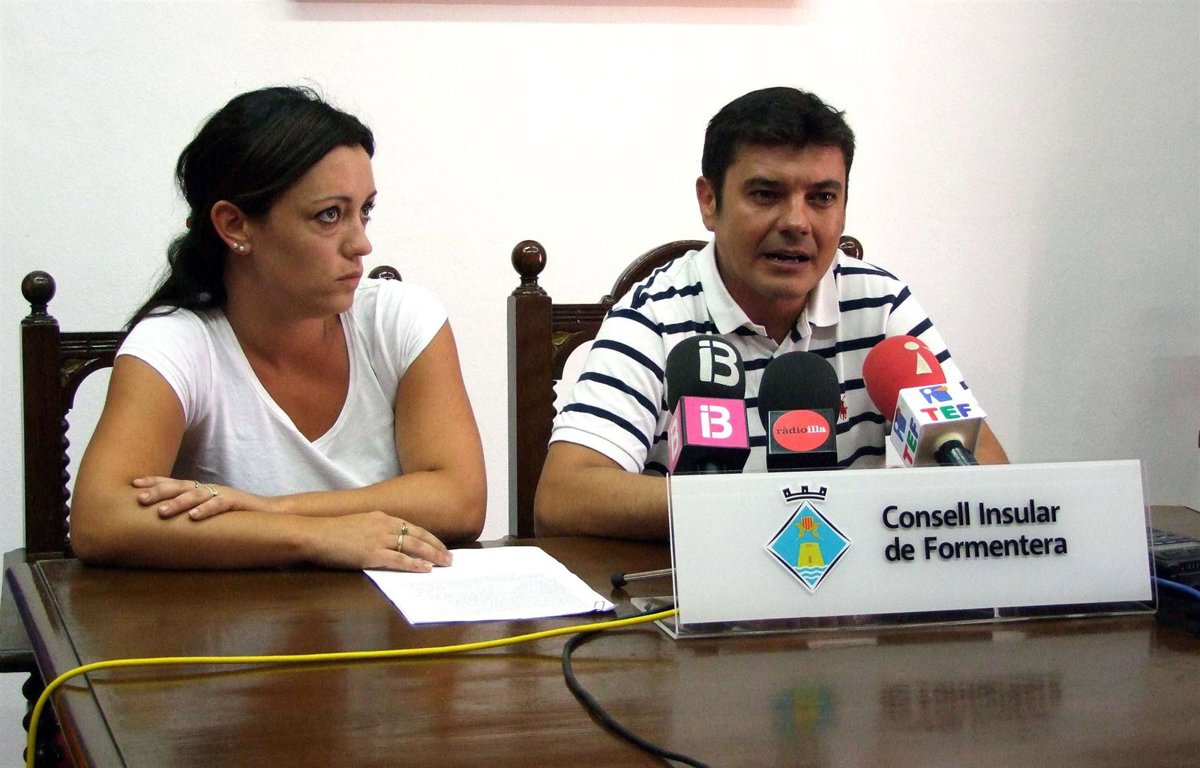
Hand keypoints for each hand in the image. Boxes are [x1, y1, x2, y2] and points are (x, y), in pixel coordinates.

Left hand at [132, 476, 262, 520]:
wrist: (269, 512)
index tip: (133, 485)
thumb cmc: (235, 514)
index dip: (154, 482)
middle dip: (158, 491)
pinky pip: (219, 505)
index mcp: (200, 490)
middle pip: (180, 486)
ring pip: (196, 495)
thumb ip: (191, 511)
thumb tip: (165, 521)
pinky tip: (193, 517)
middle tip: (139, 499)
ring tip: (161, 511)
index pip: (173, 483)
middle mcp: (208, 488)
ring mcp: (222, 493)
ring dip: (177, 502)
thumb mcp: (209, 511)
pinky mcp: (236, 502)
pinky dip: (205, 510)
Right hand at [307, 512, 451, 571]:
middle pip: (418, 536)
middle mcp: (384, 525)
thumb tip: (387, 541)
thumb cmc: (331, 531)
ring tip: (445, 564)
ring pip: (413, 547)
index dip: (429, 538)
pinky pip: (398, 560)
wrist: (314, 533)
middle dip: (437, 547)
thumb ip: (374, 529)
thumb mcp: (358, 524)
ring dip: (432, 556)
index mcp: (381, 517)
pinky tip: (425, 569)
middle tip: (450, 558)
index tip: (440, 546)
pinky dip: (414, 565)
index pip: (412, 527)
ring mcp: (378, 539)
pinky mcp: (371, 554)